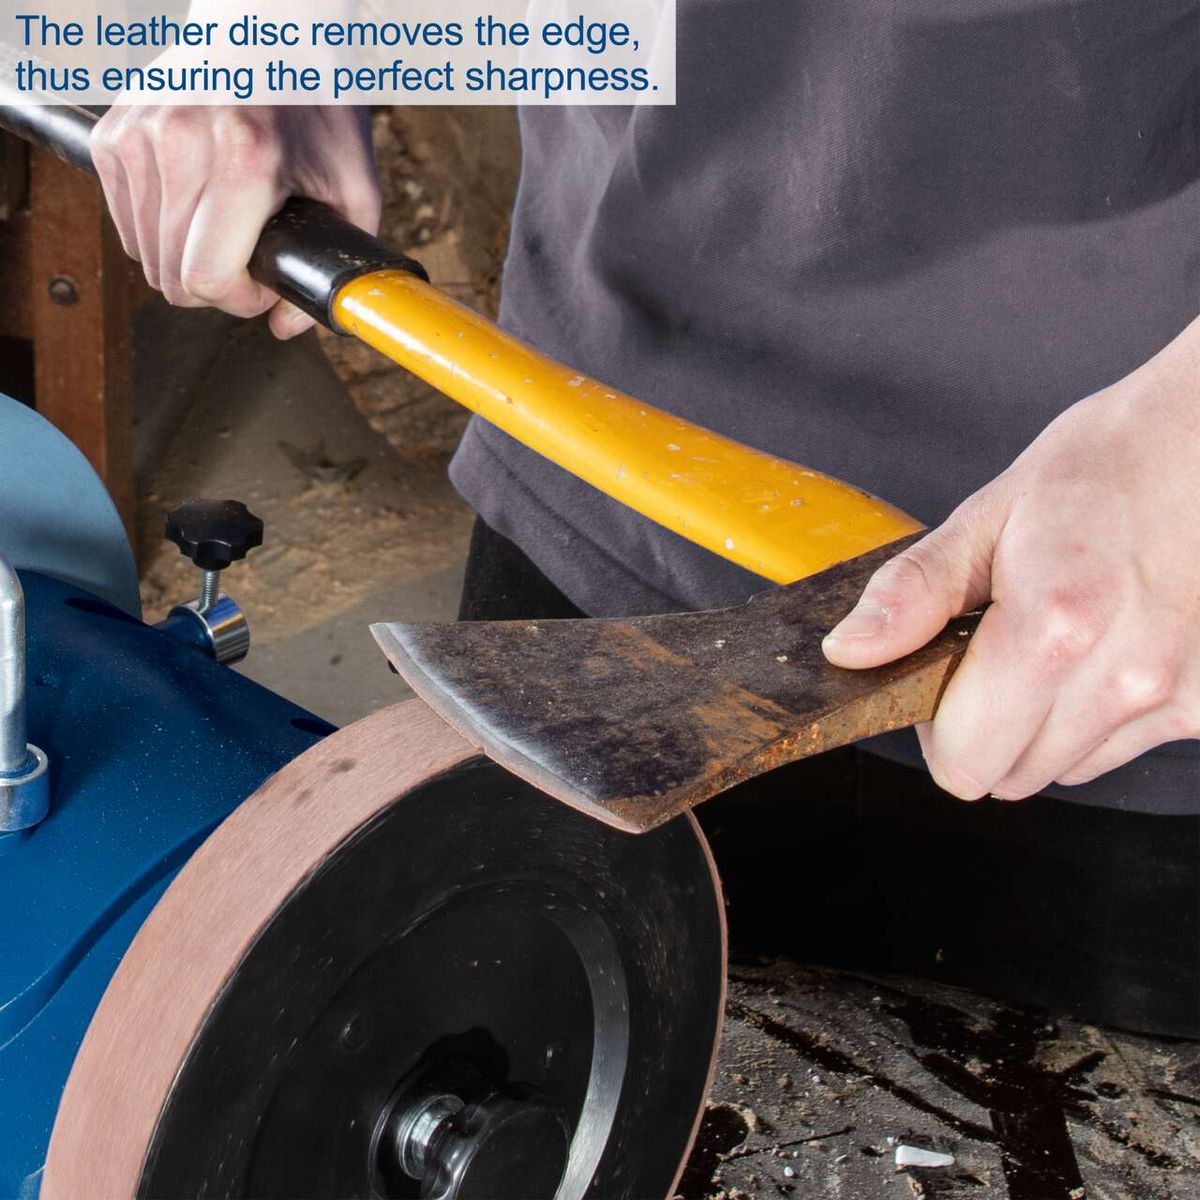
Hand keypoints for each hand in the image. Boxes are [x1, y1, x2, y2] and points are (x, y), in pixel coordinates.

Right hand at [93, 104, 379, 338]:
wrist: (272, 25)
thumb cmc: (320, 103)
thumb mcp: (355, 188)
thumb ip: (334, 267)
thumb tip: (285, 325)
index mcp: (245, 160)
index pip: (206, 277)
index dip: (237, 301)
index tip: (261, 286)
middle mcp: (181, 143)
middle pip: (171, 274)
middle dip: (216, 286)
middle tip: (249, 258)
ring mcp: (140, 135)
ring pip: (144, 254)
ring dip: (185, 258)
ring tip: (225, 229)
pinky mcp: (114, 133)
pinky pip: (126, 221)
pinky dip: (159, 229)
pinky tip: (196, 204)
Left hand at [822, 317, 1199, 799]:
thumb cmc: (1100, 471)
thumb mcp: (985, 518)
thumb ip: (912, 594)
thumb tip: (849, 652)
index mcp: (1053, 627)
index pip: (964, 761)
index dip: (938, 725)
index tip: (946, 672)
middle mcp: (1122, 676)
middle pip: (1010, 776)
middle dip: (986, 726)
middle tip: (999, 647)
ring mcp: (1175, 696)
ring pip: (1064, 767)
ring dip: (1043, 723)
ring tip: (1062, 637)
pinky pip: (1118, 748)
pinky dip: (1099, 715)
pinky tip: (1108, 646)